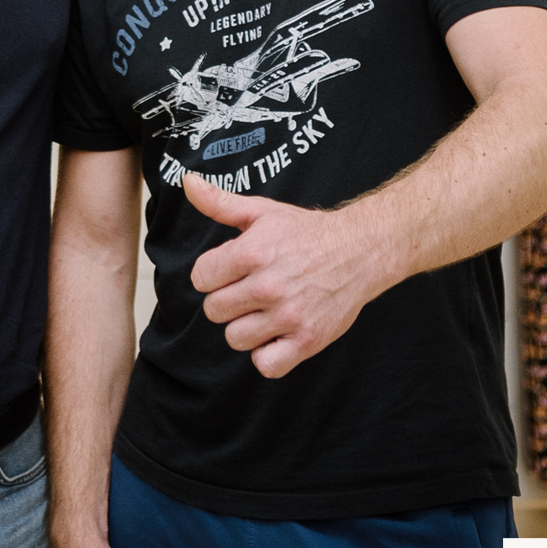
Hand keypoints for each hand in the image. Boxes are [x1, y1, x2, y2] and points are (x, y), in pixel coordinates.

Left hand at [185, 173, 379, 378]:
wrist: (359, 251)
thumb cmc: (305, 232)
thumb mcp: (262, 211)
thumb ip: (220, 203)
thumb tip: (188, 182)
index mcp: (252, 252)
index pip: (200, 278)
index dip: (212, 273)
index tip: (230, 269)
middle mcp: (268, 286)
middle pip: (214, 310)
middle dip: (227, 299)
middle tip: (249, 288)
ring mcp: (288, 316)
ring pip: (235, 338)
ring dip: (245, 327)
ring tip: (263, 309)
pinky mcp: (307, 341)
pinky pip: (266, 365)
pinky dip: (267, 354)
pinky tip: (276, 334)